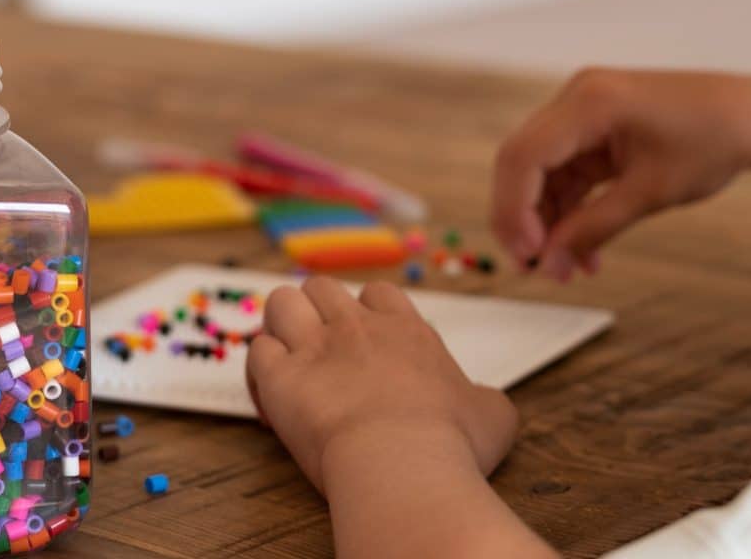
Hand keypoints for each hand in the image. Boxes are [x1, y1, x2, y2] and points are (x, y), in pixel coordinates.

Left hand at [246, 277, 518, 495]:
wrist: (405, 462)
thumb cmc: (453, 441)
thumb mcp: (493, 414)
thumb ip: (485, 398)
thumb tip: (484, 402)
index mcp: (406, 330)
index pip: (378, 293)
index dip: (368, 312)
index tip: (369, 344)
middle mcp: (357, 328)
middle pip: (322, 287)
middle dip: (317, 311)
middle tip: (323, 351)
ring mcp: (315, 348)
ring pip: (281, 302)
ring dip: (281, 326)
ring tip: (290, 362)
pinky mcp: (281, 379)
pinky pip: (256, 352)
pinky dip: (261, 370)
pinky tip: (273, 397)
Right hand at [493, 69, 750, 279]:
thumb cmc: (714, 140)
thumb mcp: (651, 193)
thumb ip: (595, 227)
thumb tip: (549, 264)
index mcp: (590, 102)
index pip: (522, 156)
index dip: (513, 210)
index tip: (529, 256)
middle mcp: (579, 99)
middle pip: (522, 163)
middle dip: (524, 220)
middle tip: (537, 270)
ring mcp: (587, 113)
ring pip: (542, 173)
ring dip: (550, 222)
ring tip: (570, 269)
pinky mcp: (599, 129)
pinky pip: (568, 173)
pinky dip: (572, 210)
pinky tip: (586, 250)